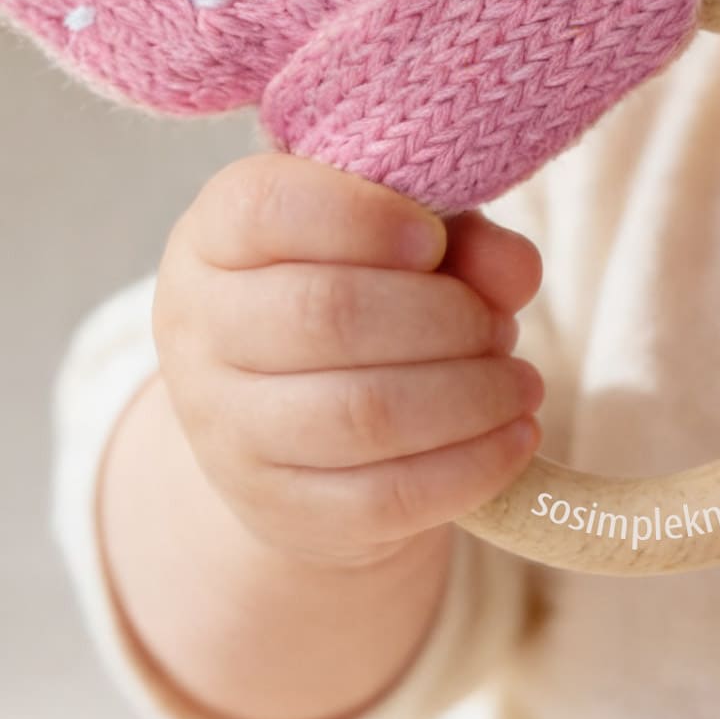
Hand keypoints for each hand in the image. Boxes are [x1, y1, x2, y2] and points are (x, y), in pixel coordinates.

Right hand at [151, 152, 546, 570]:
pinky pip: (383, 497)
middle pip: (327, 313)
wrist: (295, 429)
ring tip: (519, 382)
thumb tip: (516, 271)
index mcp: (216, 234)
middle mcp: (199, 330)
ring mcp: (228, 430)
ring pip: (361, 413)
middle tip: (499, 325)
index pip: (267, 208)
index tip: (433, 237)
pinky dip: (470, 467)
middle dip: (444, 317)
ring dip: (469, 395)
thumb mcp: (401, 242)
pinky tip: (515, 438)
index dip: (363, 217)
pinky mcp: (280, 510)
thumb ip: (461, 237)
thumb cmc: (357, 296)